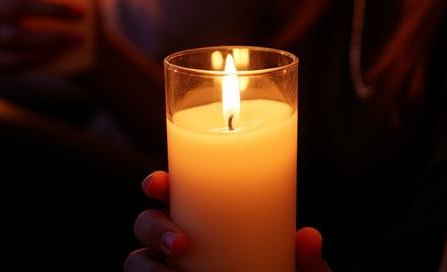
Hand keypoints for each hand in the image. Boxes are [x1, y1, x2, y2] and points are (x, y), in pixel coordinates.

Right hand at [0, 0, 84, 71]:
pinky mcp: (2, 61)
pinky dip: (37, 58)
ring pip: (13, 37)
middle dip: (50, 9)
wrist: (83, 42)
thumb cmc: (80, 5)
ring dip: (49, 37)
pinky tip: (59, 54)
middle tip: (81, 12)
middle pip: (13, 6)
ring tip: (80, 37)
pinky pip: (10, 63)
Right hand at [128, 172, 332, 270]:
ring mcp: (170, 269)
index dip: (157, 183)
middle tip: (182, 244)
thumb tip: (309, 236)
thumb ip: (308, 259)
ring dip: (146, 266)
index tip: (161, 183)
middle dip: (152, 227)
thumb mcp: (300, 269)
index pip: (174, 191)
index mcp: (209, 217)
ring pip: (137, 261)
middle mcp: (181, 241)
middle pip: (146, 223)